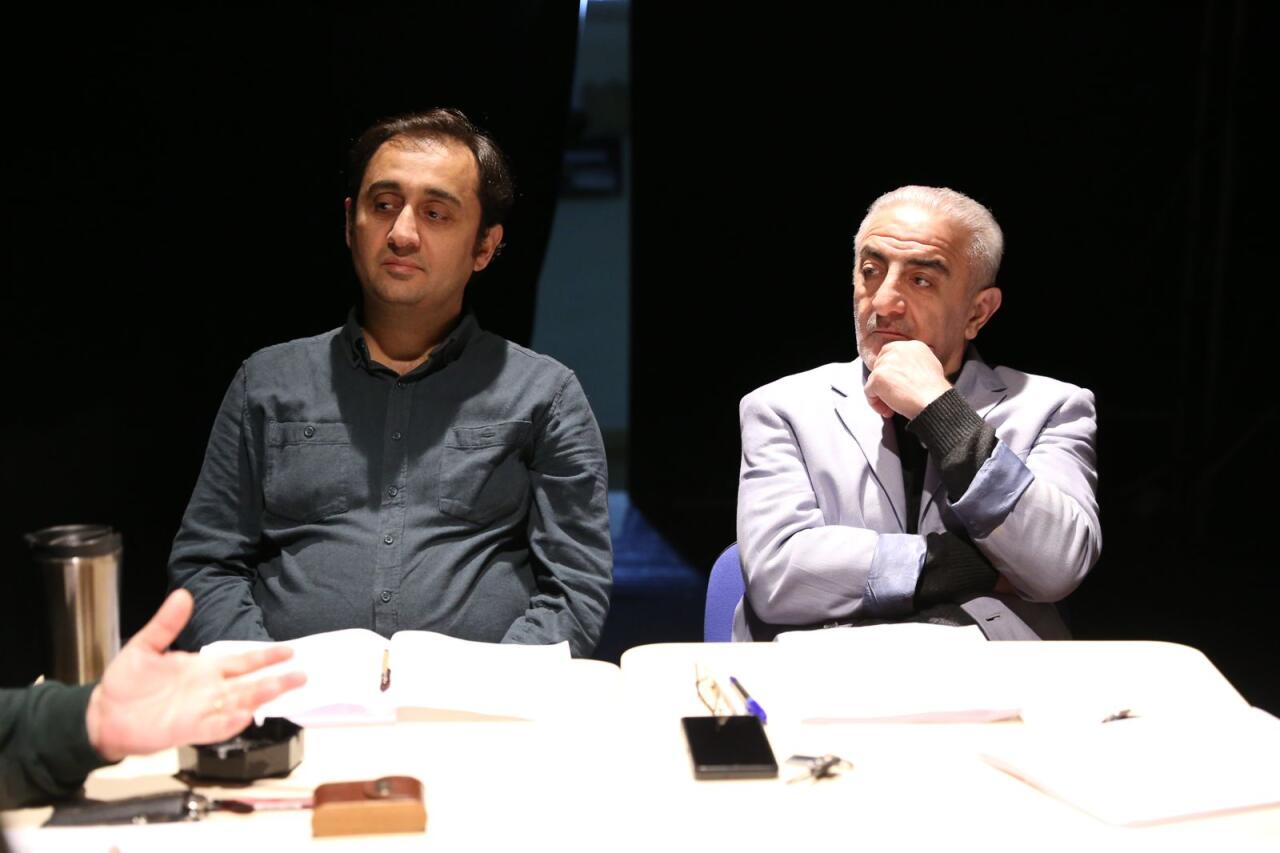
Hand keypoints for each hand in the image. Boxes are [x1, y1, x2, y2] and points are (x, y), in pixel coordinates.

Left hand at [84, 589, 305, 761]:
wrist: (104, 714)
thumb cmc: (126, 682)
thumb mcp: (144, 647)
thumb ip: (166, 624)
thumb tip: (183, 595)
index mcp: (204, 668)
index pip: (242, 660)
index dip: (265, 655)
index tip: (289, 650)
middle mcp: (209, 690)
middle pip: (251, 683)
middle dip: (277, 678)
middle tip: (303, 674)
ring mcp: (202, 711)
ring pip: (241, 703)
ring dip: (263, 697)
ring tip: (286, 689)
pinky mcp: (190, 730)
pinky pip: (218, 728)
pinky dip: (234, 723)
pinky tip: (249, 715)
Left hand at [864, 340, 952, 418]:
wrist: (934, 401)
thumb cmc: (935, 392)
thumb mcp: (930, 368)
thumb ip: (913, 364)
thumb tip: (900, 372)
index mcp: (912, 346)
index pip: (891, 354)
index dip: (890, 372)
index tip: (897, 386)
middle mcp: (898, 349)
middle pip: (880, 366)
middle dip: (885, 384)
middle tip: (894, 399)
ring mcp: (886, 362)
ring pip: (873, 379)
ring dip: (881, 396)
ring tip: (893, 408)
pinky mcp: (878, 376)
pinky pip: (868, 391)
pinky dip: (875, 403)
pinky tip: (889, 411)